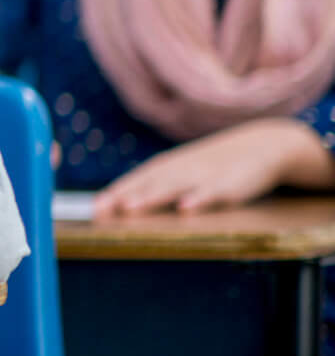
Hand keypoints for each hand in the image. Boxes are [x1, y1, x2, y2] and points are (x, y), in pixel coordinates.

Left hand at [92, 118, 334, 217]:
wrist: (262, 145)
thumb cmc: (211, 166)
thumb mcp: (180, 174)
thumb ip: (150, 188)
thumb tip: (113, 206)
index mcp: (165, 169)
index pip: (133, 182)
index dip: (112, 195)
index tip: (92, 210)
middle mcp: (179, 169)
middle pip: (147, 184)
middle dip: (123, 196)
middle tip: (101, 210)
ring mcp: (204, 175)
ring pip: (174, 186)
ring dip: (152, 197)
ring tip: (131, 208)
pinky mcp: (232, 183)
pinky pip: (214, 192)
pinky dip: (200, 199)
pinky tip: (187, 209)